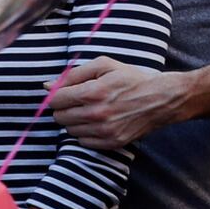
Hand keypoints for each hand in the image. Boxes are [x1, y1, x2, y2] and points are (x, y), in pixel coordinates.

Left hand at [47, 56, 184, 149]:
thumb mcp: (103, 65)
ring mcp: (105, 131)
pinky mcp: (113, 143)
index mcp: (93, 92)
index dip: (55, 95)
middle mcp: (97, 114)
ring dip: (73, 120)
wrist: (162, 99)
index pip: (55, 100)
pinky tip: (95, 122)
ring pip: (70, 131)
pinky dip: (84, 133)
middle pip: (59, 117)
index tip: (63, 92)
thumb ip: (73, 74)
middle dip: (63, 108)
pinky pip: (83, 143)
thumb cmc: (131, 78)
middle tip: (76, 100)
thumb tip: (47, 86)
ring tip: (87, 110)